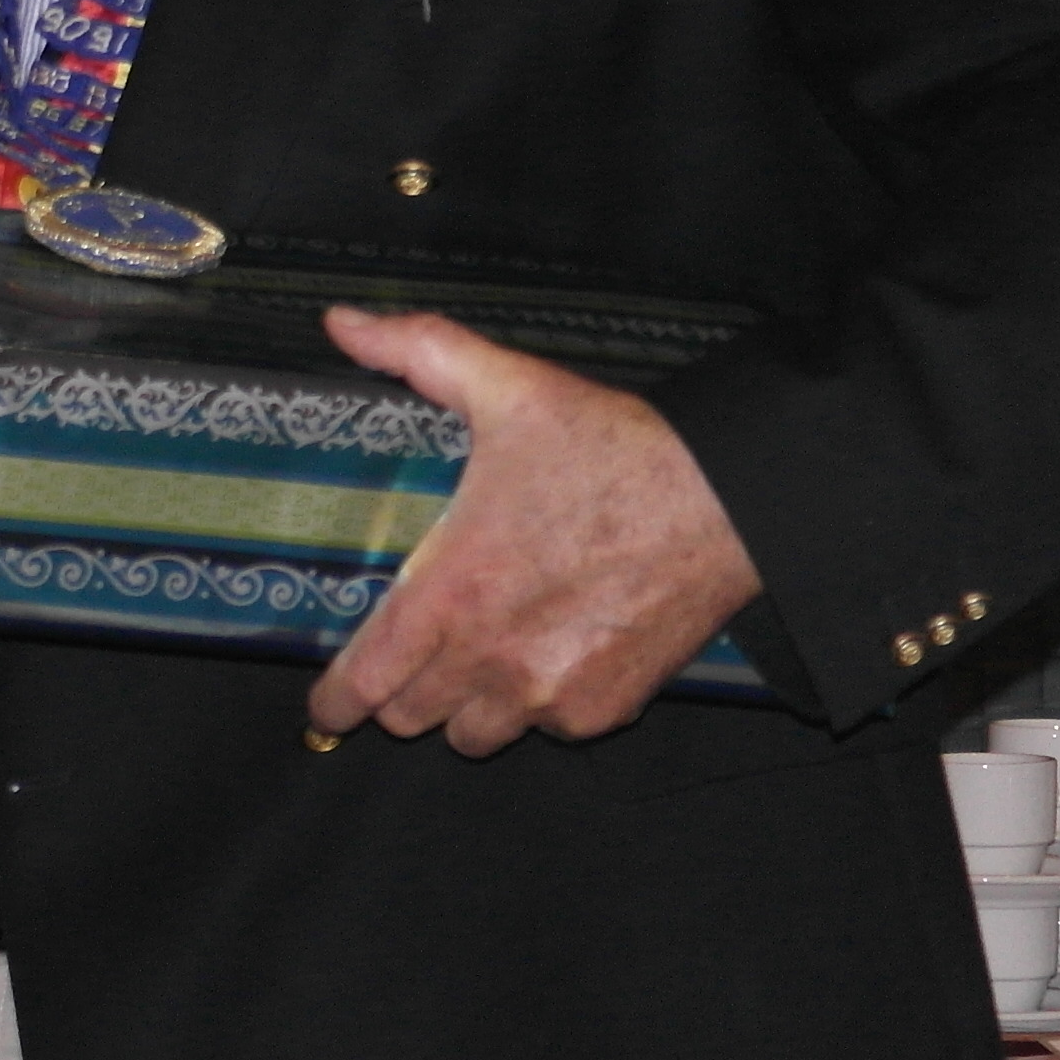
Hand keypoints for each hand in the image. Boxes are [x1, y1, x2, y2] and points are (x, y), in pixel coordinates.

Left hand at [308, 311, 759, 755]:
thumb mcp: (509, 386)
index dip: (334, 702)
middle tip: (418, 648)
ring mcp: (548, 694)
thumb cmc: (615, 448)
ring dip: (467, 705)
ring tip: (484, 652)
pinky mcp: (601, 710)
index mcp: (452, 591)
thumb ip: (417, 352)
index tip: (331, 701)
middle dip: (403, 689)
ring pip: (473, 735)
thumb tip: (342, 323)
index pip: (363, 685)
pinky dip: (539, 705)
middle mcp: (491, 657)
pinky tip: (553, 649)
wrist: (728, 501)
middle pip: (408, 718)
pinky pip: (546, 730)